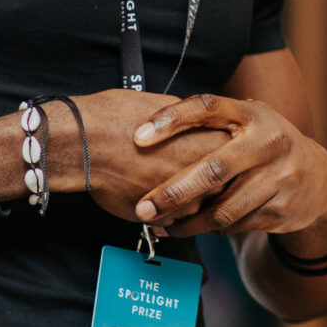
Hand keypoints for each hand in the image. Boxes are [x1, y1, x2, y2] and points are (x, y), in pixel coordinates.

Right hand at [50, 91, 228, 224]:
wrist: (87, 143)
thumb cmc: (122, 118)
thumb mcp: (168, 107)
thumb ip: (193, 123)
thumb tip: (200, 126)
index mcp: (215, 144)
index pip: (238, 155)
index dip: (228, 153)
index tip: (222, 151)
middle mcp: (209, 178)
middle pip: (226, 185)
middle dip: (215, 180)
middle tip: (199, 170)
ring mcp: (188, 203)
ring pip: (202, 205)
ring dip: (193, 198)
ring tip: (172, 183)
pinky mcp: (166, 219)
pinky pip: (177, 218)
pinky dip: (171, 211)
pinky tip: (156, 194)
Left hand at [128, 92, 326, 239]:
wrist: (318, 178)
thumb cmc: (264, 145)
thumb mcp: (248, 122)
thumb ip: (212, 124)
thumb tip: (147, 133)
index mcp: (253, 114)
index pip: (207, 107)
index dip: (172, 119)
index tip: (138, 137)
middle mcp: (268, 143)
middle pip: (213, 170)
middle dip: (173, 193)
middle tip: (142, 208)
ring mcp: (279, 178)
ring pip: (223, 209)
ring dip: (187, 223)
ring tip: (160, 226)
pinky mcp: (281, 210)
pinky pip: (236, 225)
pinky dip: (210, 230)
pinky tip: (193, 228)